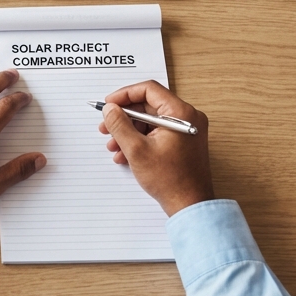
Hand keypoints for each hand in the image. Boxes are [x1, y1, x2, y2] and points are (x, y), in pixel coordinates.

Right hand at [98, 80, 213, 216]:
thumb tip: (110, 109)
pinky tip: (125, 154)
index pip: (149, 90)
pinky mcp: (183, 142)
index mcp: (181, 113)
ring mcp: (186, 130)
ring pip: (150, 121)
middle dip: (124, 117)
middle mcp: (188, 117)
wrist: (189, 205)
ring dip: (129, 131)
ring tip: (113, 146)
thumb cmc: (170, 180)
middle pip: (148, 106)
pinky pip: (157, 133)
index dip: (124, 95)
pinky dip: (140, 140)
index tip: (109, 104)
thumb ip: (119, 124)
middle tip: (106, 126)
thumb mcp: (136, 149)